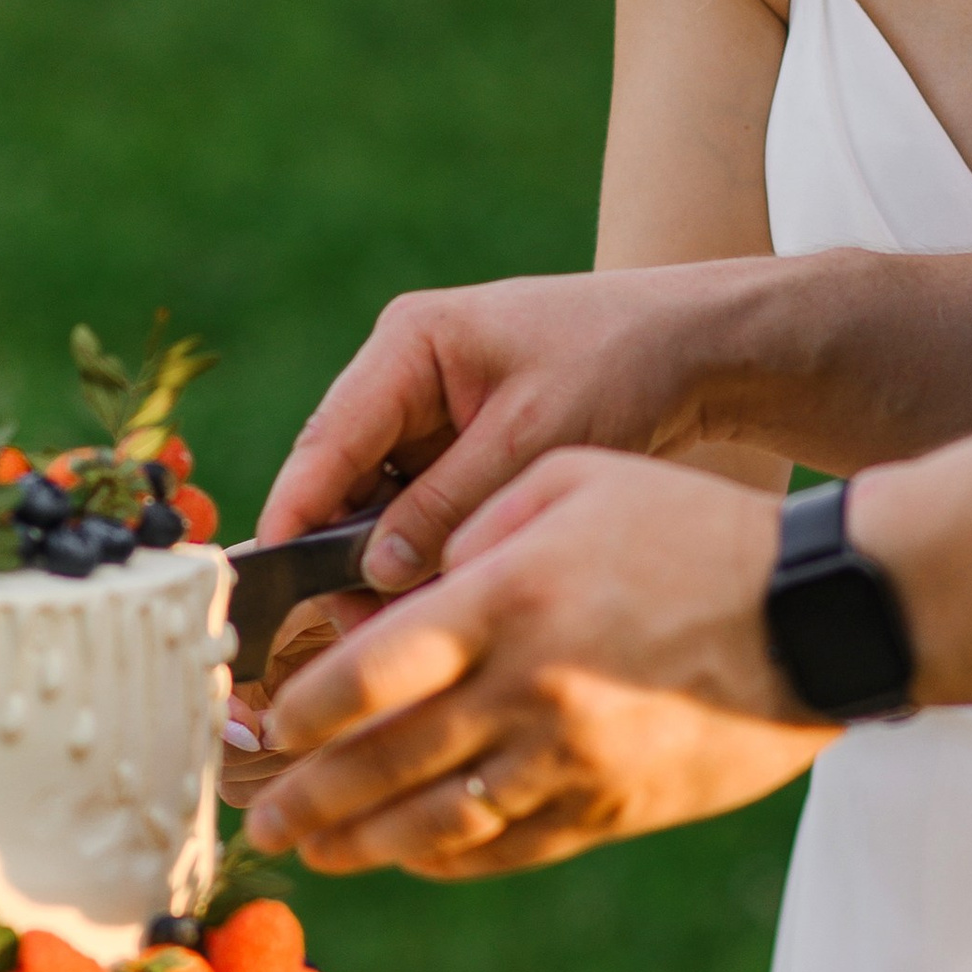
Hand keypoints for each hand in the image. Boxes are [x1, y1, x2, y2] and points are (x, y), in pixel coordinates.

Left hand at [236, 448, 836, 874]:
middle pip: (383, 763)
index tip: (266, 724)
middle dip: (307, 796)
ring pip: (436, 822)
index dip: (300, 711)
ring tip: (317, 851)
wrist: (820, 618)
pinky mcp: (612, 808)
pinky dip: (449, 858)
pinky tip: (413, 855)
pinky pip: (508, 848)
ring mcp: (570, 761)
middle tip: (262, 815)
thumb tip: (414, 578)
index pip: (367, 673)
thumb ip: (481, 521)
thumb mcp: (578, 479)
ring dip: (362, 844)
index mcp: (506, 601)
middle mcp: (526, 690)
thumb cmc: (698, 534)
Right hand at [259, 267, 761, 594]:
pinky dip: (424, 550)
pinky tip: (433, 599)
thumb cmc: (621, 364)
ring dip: (384, 558)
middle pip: (344, 475)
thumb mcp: (531, 437)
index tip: (270, 580)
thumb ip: (448, 505)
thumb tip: (375, 572)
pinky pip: (421, 506)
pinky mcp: (463, 446)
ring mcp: (434, 411)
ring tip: (392, 625)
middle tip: (350, 627)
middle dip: (343, 550)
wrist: (700, 347)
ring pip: (380, 499)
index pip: (328, 439)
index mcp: (410, 343)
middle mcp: (407, 373)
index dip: (295, 513)